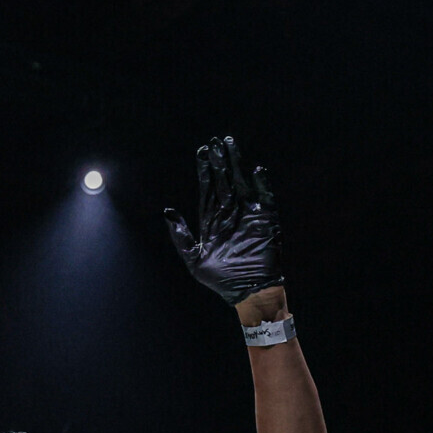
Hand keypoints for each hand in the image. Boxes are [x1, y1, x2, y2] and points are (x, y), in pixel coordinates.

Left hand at [164, 135, 284, 305]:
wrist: (246, 292)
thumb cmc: (219, 279)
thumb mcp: (193, 258)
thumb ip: (181, 235)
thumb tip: (167, 211)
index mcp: (212, 220)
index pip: (208, 188)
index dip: (206, 169)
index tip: (202, 151)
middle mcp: (230, 213)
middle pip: (225, 180)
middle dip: (220, 161)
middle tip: (216, 140)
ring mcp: (248, 215)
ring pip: (241, 183)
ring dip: (237, 165)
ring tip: (231, 145)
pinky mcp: (266, 221)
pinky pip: (265, 198)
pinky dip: (261, 185)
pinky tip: (255, 170)